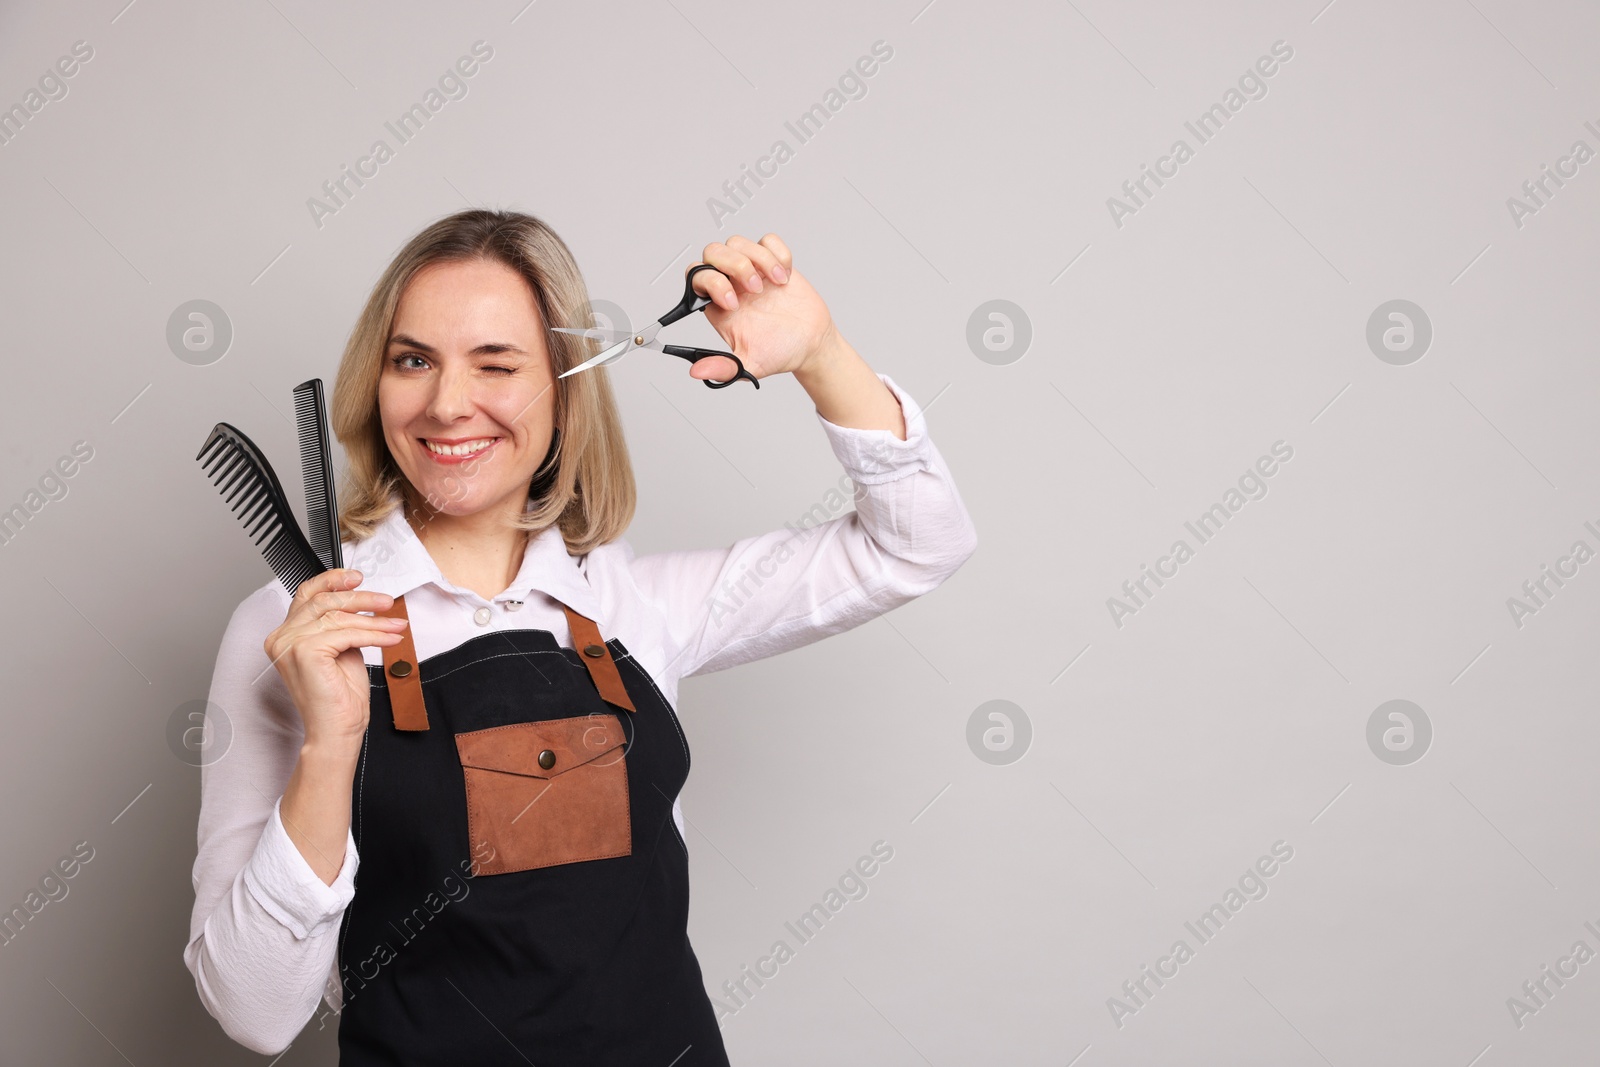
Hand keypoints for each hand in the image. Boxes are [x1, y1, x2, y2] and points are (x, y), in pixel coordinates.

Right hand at [264, 568, 408, 750]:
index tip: (356, 577)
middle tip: (387, 602)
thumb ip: (342, 625)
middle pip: (324, 601)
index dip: (332, 580)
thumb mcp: (342, 650)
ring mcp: (290, 644)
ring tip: (396, 626)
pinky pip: (347, 633)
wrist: (336, 731)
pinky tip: (390, 638)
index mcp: (286, 634)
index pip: (306, 595)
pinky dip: (373, 634)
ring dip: (374, 620)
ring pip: (339, 617)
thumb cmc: (338, 698)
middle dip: (361, 599)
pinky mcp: (305, 652)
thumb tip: (364, 603)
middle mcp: (282, 637)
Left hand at [685, 234, 839, 384]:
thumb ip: (723, 368)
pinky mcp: (774, 262)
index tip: (733, 303)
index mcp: (718, 305)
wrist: (811, 345)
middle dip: (734, 265)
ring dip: (758, 259)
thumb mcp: (749, 365)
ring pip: (738, 242)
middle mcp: (731, 284)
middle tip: (756, 289)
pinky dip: (777, 253)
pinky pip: (768, 240)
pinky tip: (784, 276)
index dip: (711, 283)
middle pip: (713, 252)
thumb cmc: (780, 353)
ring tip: (774, 283)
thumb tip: (697, 372)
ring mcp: (753, 270)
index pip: (696, 278)